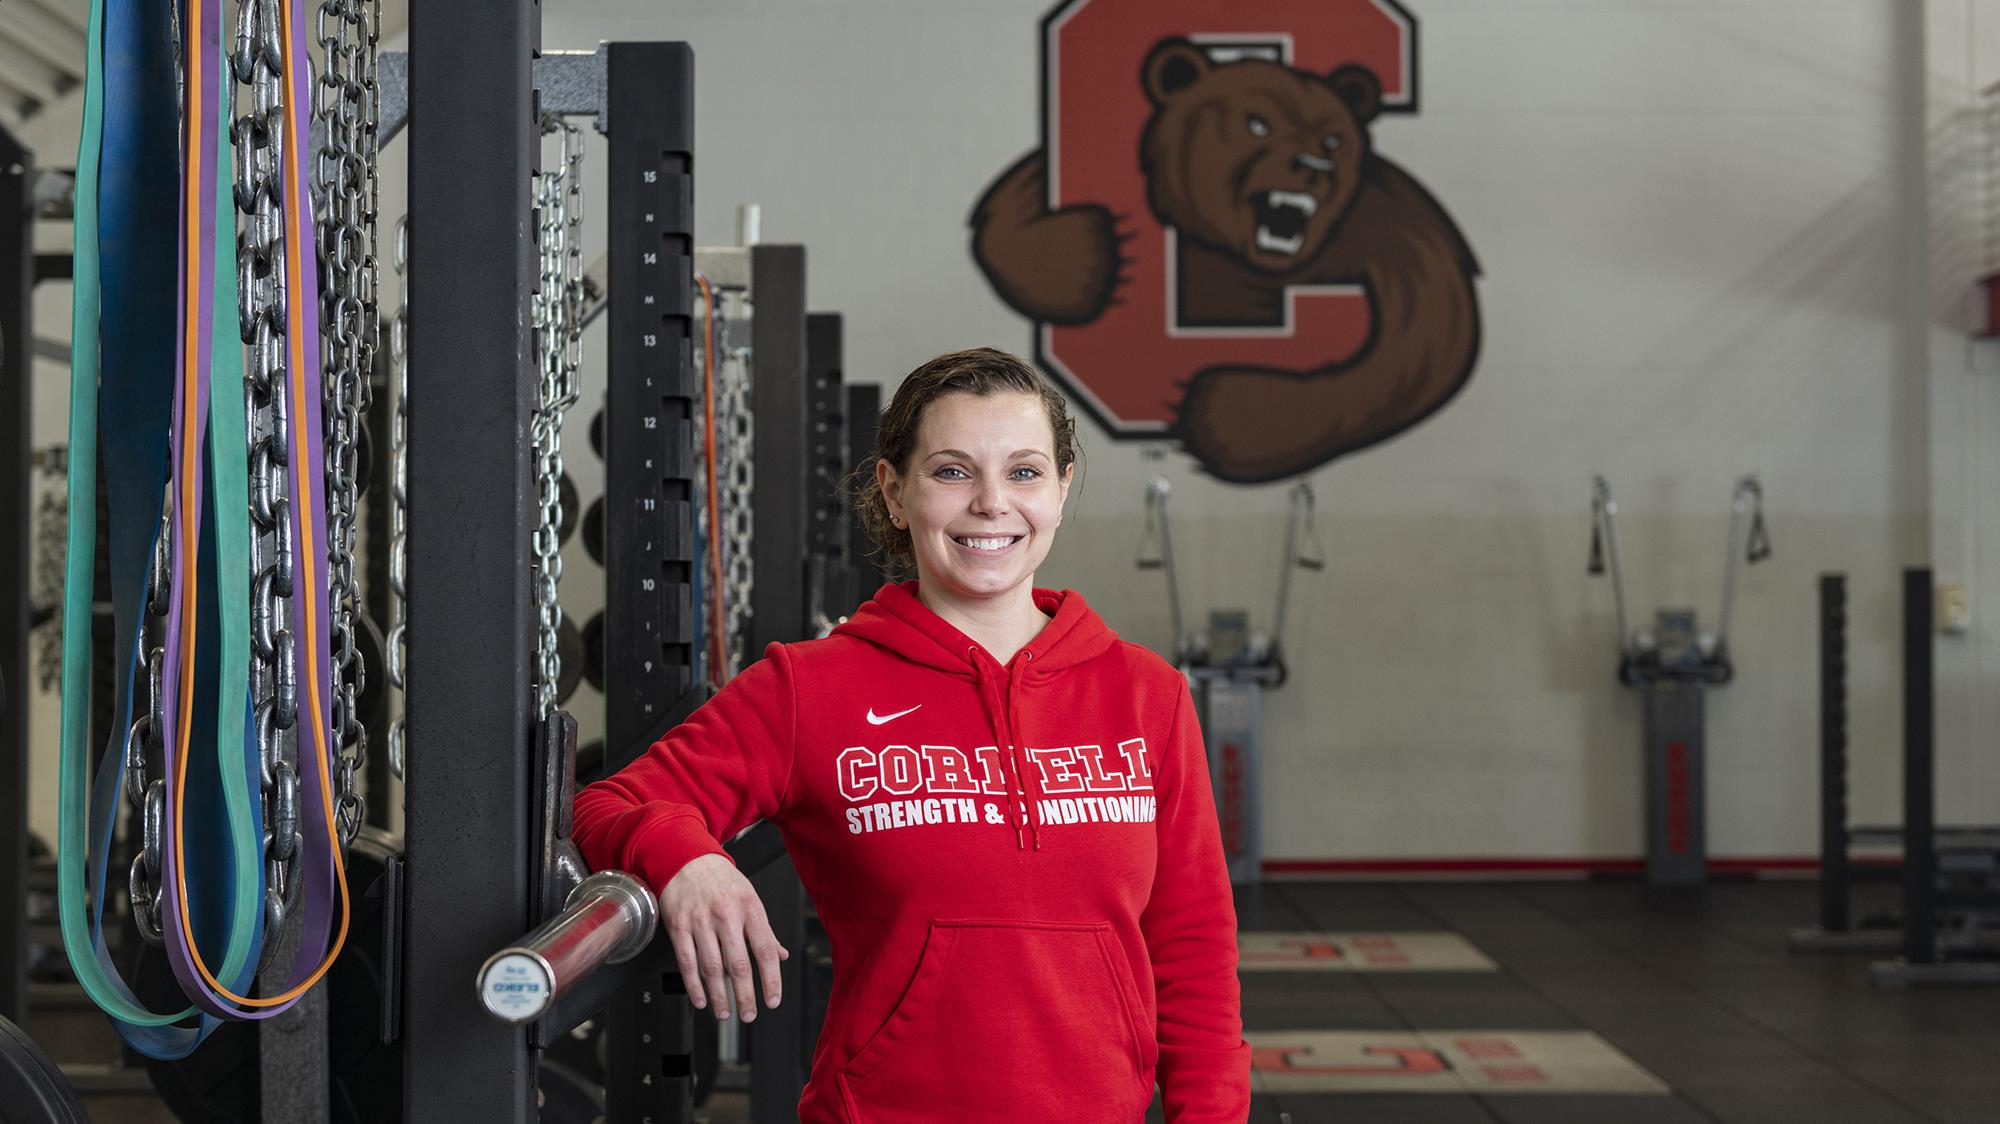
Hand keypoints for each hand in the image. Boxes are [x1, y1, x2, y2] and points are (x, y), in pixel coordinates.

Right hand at [659, 853, 788, 1020]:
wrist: (686, 859)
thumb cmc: (721, 880)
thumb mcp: (750, 899)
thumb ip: (764, 930)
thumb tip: (780, 955)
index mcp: (750, 909)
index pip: (765, 950)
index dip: (771, 979)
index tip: (772, 1000)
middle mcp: (726, 916)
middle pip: (738, 964)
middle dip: (745, 995)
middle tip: (749, 1014)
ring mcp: (701, 922)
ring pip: (712, 967)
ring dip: (719, 996)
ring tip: (725, 1013)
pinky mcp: (679, 927)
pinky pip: (687, 961)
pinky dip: (694, 985)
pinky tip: (701, 999)